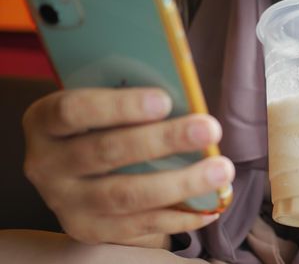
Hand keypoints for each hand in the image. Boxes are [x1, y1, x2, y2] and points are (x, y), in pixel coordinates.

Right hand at [22, 88, 234, 248]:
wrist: (74, 170)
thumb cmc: (100, 124)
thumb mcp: (102, 106)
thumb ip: (131, 102)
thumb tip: (186, 102)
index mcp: (44, 121)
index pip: (74, 111)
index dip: (119, 106)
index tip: (165, 100)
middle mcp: (46, 164)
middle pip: (106, 152)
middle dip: (163, 140)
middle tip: (209, 129)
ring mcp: (65, 203)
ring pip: (125, 195)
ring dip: (179, 183)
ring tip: (221, 170)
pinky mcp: (88, 230)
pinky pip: (138, 226)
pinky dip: (178, 216)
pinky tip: (210, 205)